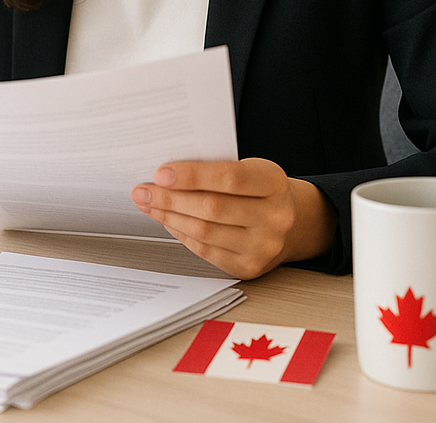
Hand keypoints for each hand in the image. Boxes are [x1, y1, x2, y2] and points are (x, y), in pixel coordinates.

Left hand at [131, 158, 337, 278]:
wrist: (292, 223)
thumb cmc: (261, 188)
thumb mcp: (250, 168)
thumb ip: (216, 170)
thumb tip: (166, 174)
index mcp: (273, 182)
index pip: (229, 178)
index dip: (192, 176)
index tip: (161, 173)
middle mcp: (274, 218)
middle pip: (212, 209)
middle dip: (170, 199)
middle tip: (143, 190)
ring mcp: (263, 247)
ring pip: (205, 232)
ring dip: (169, 218)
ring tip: (149, 204)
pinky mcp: (249, 267)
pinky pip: (205, 251)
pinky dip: (181, 234)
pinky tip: (167, 221)